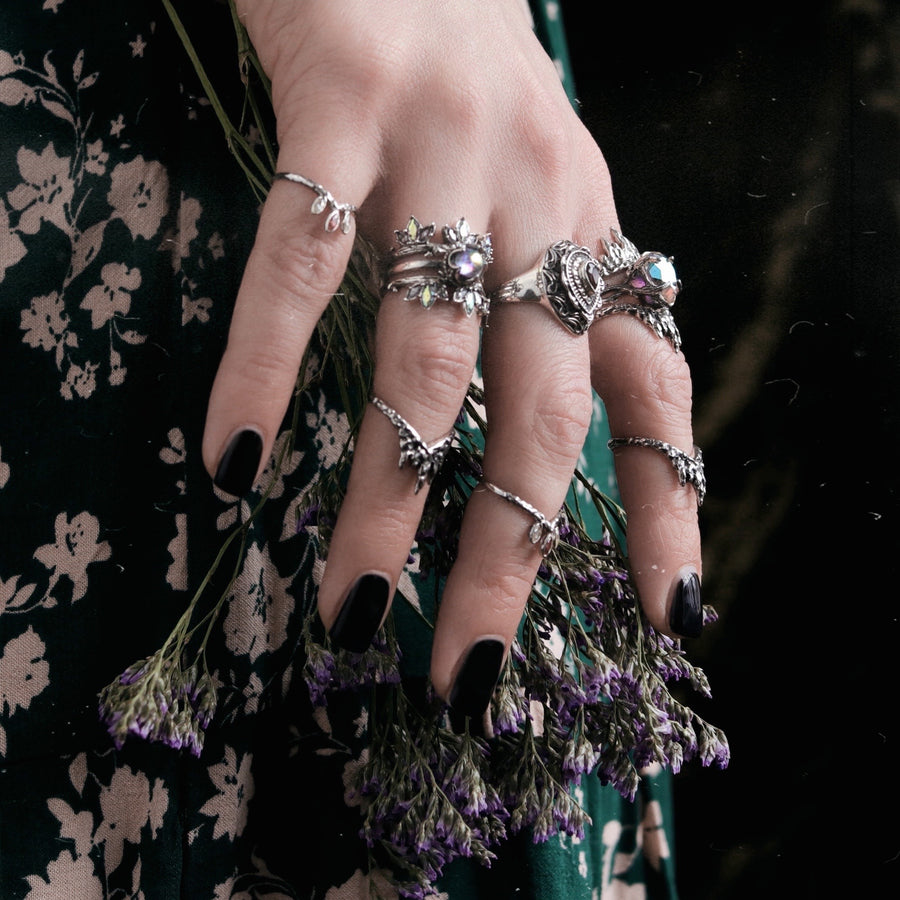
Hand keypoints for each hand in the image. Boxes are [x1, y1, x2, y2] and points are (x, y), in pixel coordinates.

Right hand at [201, 0, 701, 718]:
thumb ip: (542, 294)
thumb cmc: (467, 75)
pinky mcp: (340, 105)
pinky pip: (299, 261)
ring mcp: (442, 153)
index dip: (671, 505)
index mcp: (590, 228)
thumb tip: (522, 430)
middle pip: (539, 415)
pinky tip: (230, 458)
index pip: (656, 389)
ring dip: (387, 501)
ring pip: (425, 360)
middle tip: (466, 679)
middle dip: (508, 558)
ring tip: (351, 607)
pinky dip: (262, 365)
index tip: (671, 617)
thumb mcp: (536, 187)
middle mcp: (538, 202)